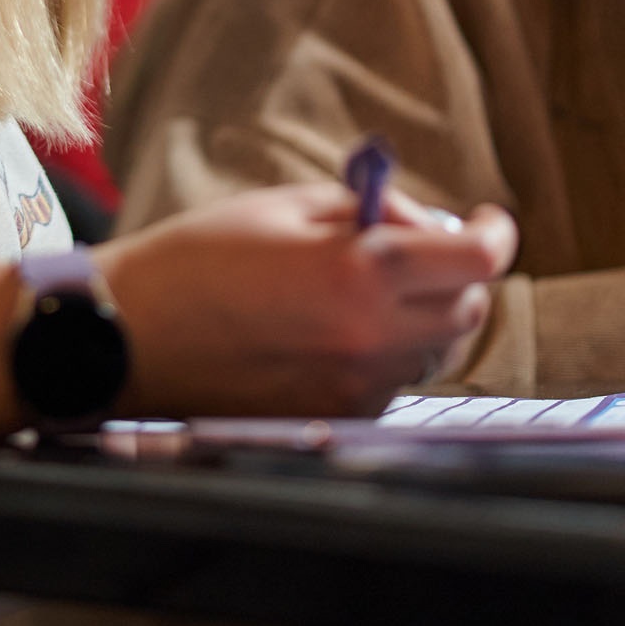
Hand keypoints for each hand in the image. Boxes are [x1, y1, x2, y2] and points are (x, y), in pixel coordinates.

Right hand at [93, 182, 517, 417]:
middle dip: (456, 276)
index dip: (494, 234)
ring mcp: (355, 388)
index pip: (477, 261)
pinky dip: (380, 353)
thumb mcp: (287, 206)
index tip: (488, 222)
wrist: (130, 335)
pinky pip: (389, 383)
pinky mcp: (334, 419)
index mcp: (361, 274)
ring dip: (418, 317)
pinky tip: (325, 332)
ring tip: (356, 291)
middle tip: (417, 251)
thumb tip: (431, 229)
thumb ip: (372, 211)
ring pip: (430, 351)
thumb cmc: (200, 257)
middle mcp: (370, 339)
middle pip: (466, 310)